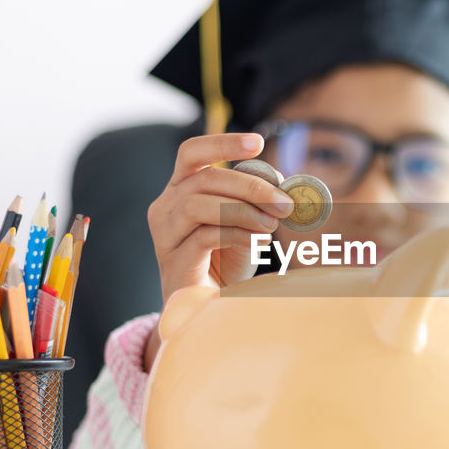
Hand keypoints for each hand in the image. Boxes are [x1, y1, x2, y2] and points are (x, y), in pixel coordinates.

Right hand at [143, 133, 293, 369]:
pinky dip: (236, 233)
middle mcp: (165, 206)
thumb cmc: (226, 261)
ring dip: (243, 210)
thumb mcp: (245, 223)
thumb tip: (284, 186)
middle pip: (204, 179)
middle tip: (285, 202)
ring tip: (272, 224)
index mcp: (180, 189)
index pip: (192, 153)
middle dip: (251, 187)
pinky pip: (204, 236)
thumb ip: (256, 201)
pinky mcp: (172, 260)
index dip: (223, 143)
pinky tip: (257, 241)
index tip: (258, 142)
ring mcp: (164, 234)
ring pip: (199, 204)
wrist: (208, 306)